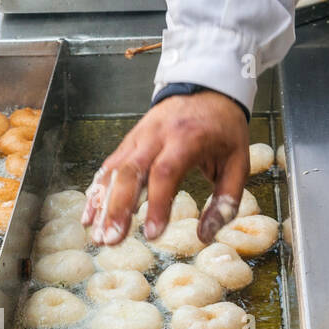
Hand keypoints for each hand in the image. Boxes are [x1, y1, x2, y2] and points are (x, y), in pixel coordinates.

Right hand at [82, 91, 249, 245]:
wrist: (207, 88)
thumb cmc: (223, 130)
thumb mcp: (238, 162)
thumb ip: (225, 200)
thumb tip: (206, 235)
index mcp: (187, 138)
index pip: (164, 172)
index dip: (156, 204)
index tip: (152, 234)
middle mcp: (157, 136)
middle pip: (130, 172)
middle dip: (117, 208)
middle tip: (112, 240)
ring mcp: (138, 137)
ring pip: (114, 170)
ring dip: (102, 204)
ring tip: (98, 235)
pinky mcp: (128, 141)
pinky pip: (108, 167)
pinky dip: (97, 192)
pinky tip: (90, 216)